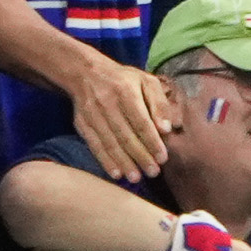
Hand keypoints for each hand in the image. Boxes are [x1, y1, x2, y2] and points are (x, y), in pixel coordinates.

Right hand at [60, 51, 173, 179]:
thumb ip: (159, 103)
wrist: (87, 73)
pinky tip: (116, 173)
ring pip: (110, 143)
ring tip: (137, 178)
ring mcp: (92, 114)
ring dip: (124, 162)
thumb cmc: (123, 80)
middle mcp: (107, 103)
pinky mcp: (82, 124)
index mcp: (126, 91)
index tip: (163, 158)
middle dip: (141, 156)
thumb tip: (167, 128)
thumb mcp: (145, 81)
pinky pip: (94, 145)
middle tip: (154, 172)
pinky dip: (105, 161)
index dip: (152, 141)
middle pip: (125, 135)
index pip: (141, 121)